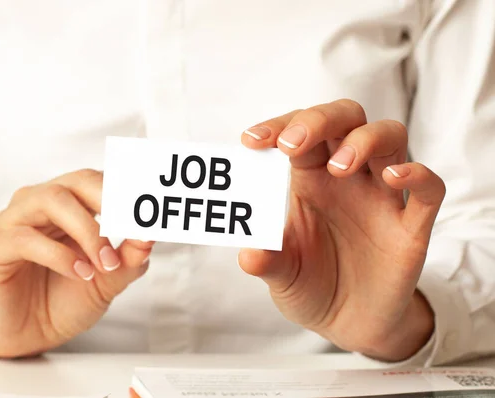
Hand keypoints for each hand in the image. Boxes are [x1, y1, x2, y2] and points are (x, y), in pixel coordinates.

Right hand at [0, 169, 153, 357]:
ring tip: (105, 263)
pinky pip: (25, 238)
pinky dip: (59, 255)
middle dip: (109, 201)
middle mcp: (40, 203)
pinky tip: (79, 273)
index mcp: (70, 203)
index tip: (150, 215)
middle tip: (130, 229)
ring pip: (50, 200)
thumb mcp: (109, 278)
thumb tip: (151, 235)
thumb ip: (130, 256)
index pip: (99, 180)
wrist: (30, 335)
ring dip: (87, 230)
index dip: (126, 192)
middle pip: (76, 181)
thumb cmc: (67, 297)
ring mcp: (14, 221)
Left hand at [239, 99, 444, 360]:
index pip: (298, 133)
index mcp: (309, 180)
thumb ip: (268, 262)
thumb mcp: (282, 276)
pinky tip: (394, 178)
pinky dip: (417, 174)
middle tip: (291, 144)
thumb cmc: (310, 286)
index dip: (278, 127)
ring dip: (363, 140)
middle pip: (344, 118)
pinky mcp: (411, 227)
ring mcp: (381, 198)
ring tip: (338, 167)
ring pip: (389, 136)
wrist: (349, 324)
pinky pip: (429, 189)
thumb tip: (248, 254)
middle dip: (318, 120)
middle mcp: (347, 179)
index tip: (250, 141)